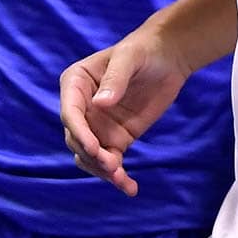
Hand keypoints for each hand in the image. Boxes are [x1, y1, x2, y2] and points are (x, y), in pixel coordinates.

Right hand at [60, 26, 191, 195]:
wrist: (168, 59)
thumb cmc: (144, 50)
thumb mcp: (130, 57)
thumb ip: (115, 78)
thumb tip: (100, 103)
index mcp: (75, 83)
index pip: (70, 112)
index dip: (79, 132)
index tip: (95, 147)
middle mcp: (81, 108)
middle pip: (77, 139)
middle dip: (92, 155)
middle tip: (113, 165)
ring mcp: (98, 126)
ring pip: (90, 157)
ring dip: (102, 171)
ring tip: (122, 180)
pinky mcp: (116, 139)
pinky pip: (111, 162)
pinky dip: (118, 177)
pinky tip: (129, 188)